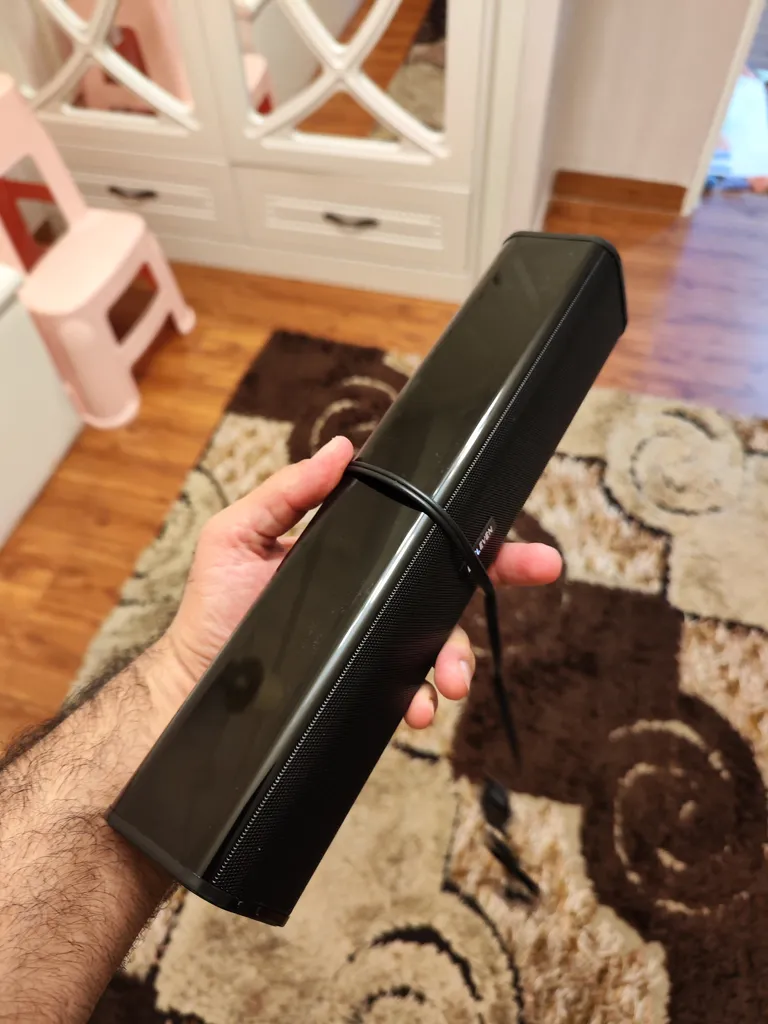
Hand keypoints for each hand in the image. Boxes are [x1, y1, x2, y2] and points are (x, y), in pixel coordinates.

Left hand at [164, 436, 560, 727]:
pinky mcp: (367, 682)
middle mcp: (373, 593)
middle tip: (544, 568)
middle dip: (501, 575)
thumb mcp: (237, 536)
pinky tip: (417, 707)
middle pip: (449, 582)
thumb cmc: (213, 608)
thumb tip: (341, 447)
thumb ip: (286, 493)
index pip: (420, 531)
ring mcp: (374, 639)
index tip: (509, 522)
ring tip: (449, 681)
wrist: (196, 685)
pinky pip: (411, 687)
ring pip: (440, 640)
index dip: (468, 526)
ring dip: (459, 656)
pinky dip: (422, 697)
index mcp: (353, 550)